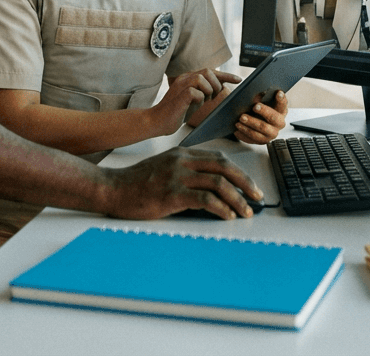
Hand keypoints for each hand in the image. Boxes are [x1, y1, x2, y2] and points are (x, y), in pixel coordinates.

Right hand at [103, 147, 262, 219]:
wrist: (112, 189)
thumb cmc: (136, 184)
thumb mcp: (163, 169)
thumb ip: (185, 173)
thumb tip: (211, 191)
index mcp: (181, 154)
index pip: (218, 158)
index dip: (238, 172)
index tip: (249, 186)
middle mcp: (182, 161)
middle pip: (224, 167)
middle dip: (245, 183)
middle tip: (257, 197)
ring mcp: (176, 176)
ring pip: (218, 183)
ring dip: (237, 199)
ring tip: (246, 211)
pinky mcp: (171, 193)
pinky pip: (204, 199)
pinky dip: (221, 208)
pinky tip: (227, 216)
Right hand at [148, 69, 238, 136]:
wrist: (157, 121)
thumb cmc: (176, 113)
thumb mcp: (194, 101)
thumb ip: (204, 93)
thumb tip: (220, 89)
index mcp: (189, 78)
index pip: (211, 71)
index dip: (226, 75)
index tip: (238, 79)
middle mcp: (185, 78)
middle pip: (208, 71)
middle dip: (216, 85)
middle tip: (212, 98)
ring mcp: (181, 85)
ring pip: (202, 78)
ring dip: (208, 91)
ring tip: (203, 102)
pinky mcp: (180, 95)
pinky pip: (196, 92)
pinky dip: (199, 99)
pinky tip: (193, 105)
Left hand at [233, 89, 288, 144]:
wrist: (251, 119)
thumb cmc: (257, 107)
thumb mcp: (259, 99)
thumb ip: (260, 95)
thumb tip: (258, 92)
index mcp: (281, 111)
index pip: (283, 104)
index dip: (281, 99)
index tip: (278, 93)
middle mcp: (279, 123)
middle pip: (273, 118)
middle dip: (264, 111)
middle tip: (254, 106)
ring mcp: (271, 134)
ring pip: (262, 130)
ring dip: (250, 124)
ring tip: (240, 119)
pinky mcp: (262, 141)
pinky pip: (252, 139)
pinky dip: (243, 134)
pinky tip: (237, 129)